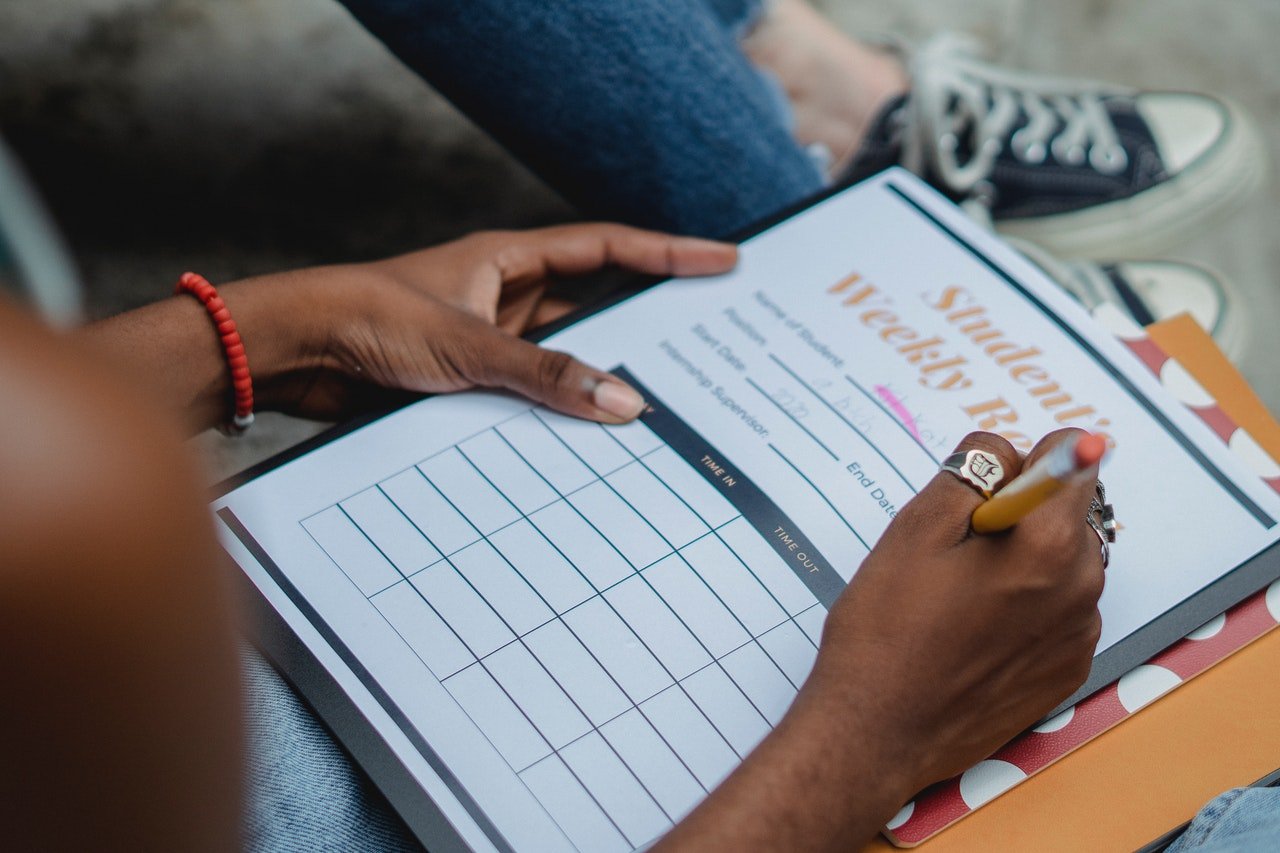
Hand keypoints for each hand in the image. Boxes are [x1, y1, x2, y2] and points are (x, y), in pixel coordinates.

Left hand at [239, 224, 737, 420]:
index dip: (669, 251)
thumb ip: (546, 374)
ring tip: (661, 398)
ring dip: (597, 375)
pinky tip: (586, 435)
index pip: (607, 248)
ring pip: (562, 356)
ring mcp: (485, 340)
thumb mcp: (469, 345)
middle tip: (706, 338)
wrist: (292, 353)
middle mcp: (502, 296)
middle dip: (646, 318)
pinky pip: (529, 393)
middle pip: (593, 303)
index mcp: (507, 260)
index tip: (723, 259)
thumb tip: (623, 400)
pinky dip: (556, 410)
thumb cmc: (367, 318)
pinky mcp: (464, 381)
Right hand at [804, 429, 1104, 798]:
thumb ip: (973, 473)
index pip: (1070, 456)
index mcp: (1049, 546)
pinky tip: (969, 633)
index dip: (1016, 462)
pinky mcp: (1065, 672)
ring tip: (954, 599)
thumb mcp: (915, 528)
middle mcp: (1082, 589)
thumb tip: (1014, 450)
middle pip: (1064, 511)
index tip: (979, 492)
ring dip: (1019, 561)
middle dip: (1016, 515)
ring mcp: (1078, 636)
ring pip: (1058, 562)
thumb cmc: (886, 629)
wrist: (875, 731)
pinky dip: (1021, 607)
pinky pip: (1055, 611)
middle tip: (950, 555)